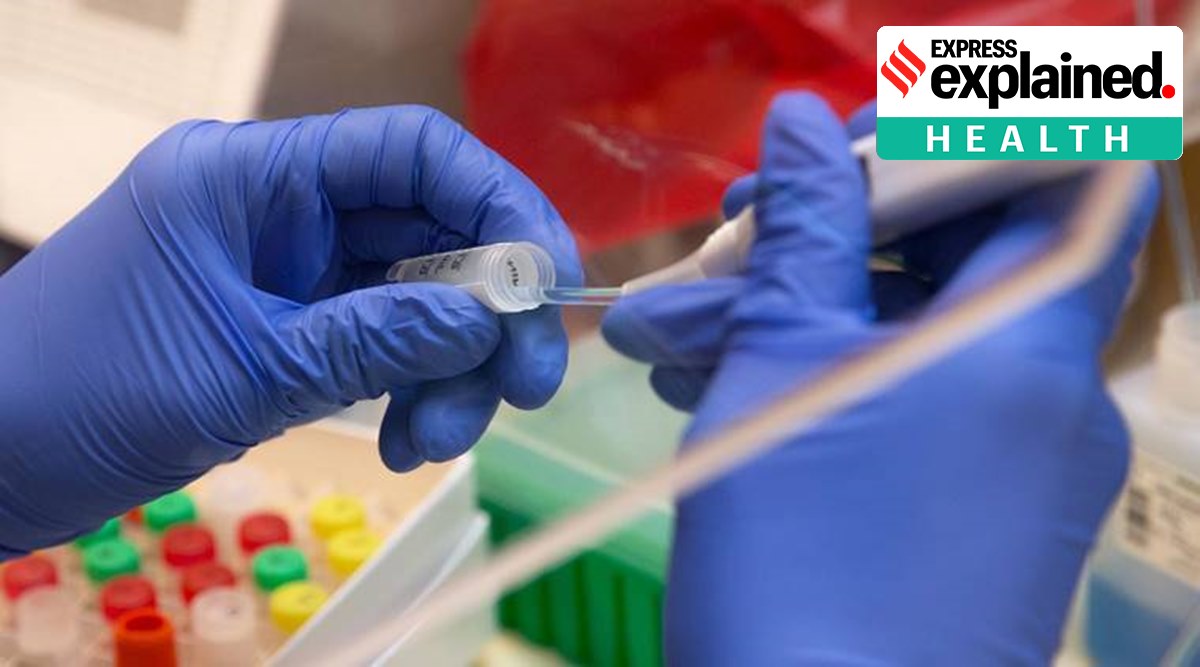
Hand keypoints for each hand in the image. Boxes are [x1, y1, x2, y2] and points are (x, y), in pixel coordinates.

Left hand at [0, 106, 579, 554]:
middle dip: (486, 311)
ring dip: (451, 367)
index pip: (411, 151)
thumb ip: (376, 338)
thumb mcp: (241, 368)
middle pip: (430, 230)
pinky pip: (382, 342)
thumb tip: (494, 319)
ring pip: (416, 296)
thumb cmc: (78, 393)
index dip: (499, 205)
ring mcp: (287, 268)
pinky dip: (411, 390)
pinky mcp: (289, 325)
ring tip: (437, 441)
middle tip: (526, 388)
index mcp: (253, 173)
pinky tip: (406, 441)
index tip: (548, 285)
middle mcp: (280, 207)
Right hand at [602, 93, 1156, 663]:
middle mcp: (1051, 398)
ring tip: (676, 335)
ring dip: (802, 316)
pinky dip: (833, 382)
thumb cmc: (799, 552)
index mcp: (1027, 339)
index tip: (840, 164)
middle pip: (964, 259)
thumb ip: (804, 229)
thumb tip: (805, 125)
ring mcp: (1023, 467)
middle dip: (833, 234)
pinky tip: (722, 389)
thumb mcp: (780, 365)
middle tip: (725, 240)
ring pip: (917, 339)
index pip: (1056, 179)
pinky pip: (919, 411)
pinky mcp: (985, 520)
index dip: (958, 150)